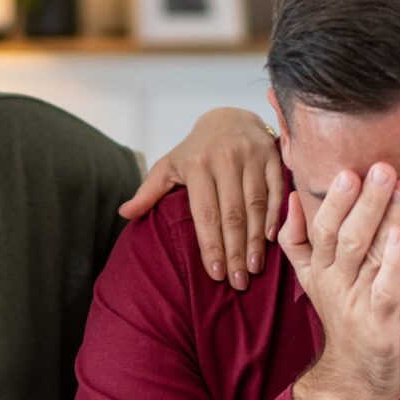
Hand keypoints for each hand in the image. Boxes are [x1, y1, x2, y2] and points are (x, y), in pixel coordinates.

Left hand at [119, 107, 284, 290]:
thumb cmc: (196, 150)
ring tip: (253, 269)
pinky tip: (269, 240)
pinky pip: (275, 190)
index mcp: (197, 164)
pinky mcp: (272, 156)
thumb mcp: (169, 166)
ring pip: (254, 205)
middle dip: (235, 251)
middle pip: (232, 214)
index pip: (205, 213)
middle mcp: (224, 158)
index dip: (211, 246)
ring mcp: (251, 156)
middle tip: (238, 282)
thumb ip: (148, 191)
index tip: (216, 274)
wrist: (230, 116)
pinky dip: (273, 216)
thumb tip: (124, 214)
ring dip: (255, 240)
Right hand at [278, 164, 399, 399]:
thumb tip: (294, 198)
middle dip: (365, 200)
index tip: (350, 168)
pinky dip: (397, 263)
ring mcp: (356, 303)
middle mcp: (334, 282)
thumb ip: (299, 240)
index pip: (324, 226)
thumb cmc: (344, 315)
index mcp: (321, 267)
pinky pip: (387, 289)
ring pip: (368, 256)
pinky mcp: (380, 323)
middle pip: (346, 235)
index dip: (336, 200)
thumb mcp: (315, 278)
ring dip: (385, 221)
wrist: (358, 374)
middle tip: (383, 167)